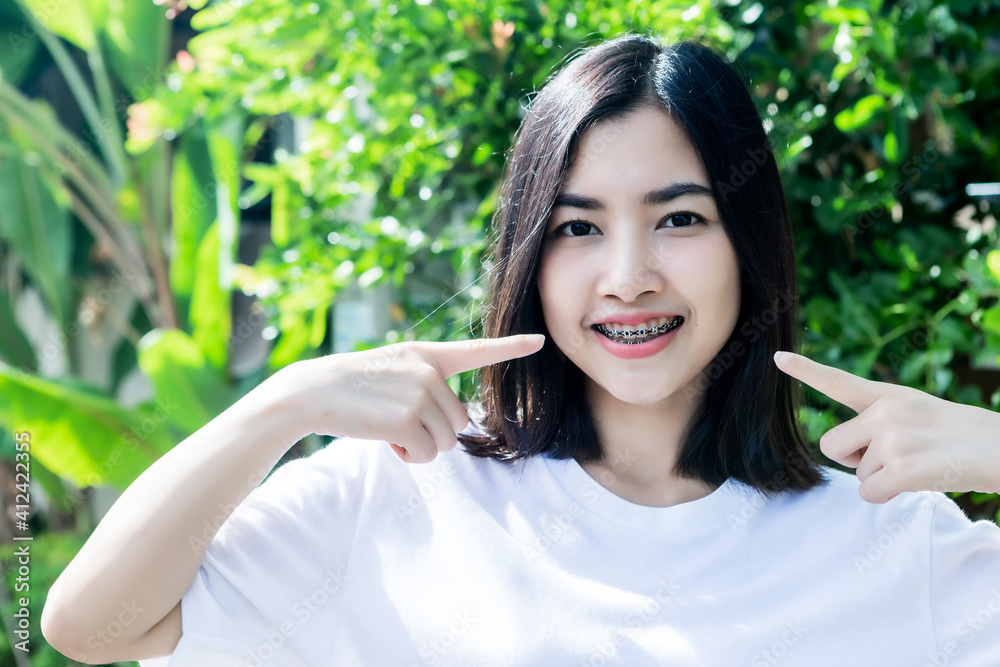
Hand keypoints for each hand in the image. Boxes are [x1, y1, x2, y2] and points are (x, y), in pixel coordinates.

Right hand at [276, 334, 544, 462]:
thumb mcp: (393, 372)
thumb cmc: (352, 388)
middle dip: (433, 433)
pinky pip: (425, 454)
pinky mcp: (406, 419)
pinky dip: (408, 456)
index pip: (477, 351)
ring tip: (388, 429)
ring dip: (420, 446)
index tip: (540, 341)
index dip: (511, 347)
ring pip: (446, 441)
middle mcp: (429, 371)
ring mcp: (420, 394)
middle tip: (398, 423)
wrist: (311, 392)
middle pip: (459, 421)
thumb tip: (455, 425)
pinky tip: (384, 439)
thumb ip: (426, 387)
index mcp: (426, 354)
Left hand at [774, 351, 999, 502]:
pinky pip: (869, 493)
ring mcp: (891, 440)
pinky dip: (887, 494)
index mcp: (887, 395)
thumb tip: (848, 452)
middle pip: (830, 445)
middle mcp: (884, 413)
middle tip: (891, 456)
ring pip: (856, 473)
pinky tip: (917, 480)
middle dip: (851, 457)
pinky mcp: (899, 469)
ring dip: (881, 477)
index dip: (805, 370)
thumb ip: (878, 420)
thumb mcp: (915, 411)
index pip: (838, 381)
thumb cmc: (958, 436)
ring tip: (918, 463)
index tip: (777, 358)